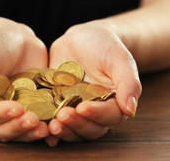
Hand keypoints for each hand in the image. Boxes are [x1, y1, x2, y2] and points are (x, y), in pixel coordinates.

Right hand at [0, 17, 49, 141]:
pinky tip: (58, 125)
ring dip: (34, 132)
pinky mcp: (36, 109)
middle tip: (34, 120)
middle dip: (20, 127)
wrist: (15, 38)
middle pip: (6, 129)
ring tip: (47, 128)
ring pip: (24, 130)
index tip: (16, 108)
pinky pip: (42, 121)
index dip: (1, 115)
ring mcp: (18, 113)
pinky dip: (49, 126)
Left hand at [45, 20, 141, 145]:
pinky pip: (52, 120)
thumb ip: (129, 82)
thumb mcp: (120, 59)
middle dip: (75, 124)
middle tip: (62, 117)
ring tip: (50, 125)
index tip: (82, 107)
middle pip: (88, 128)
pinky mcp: (56, 106)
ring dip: (62, 130)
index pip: (108, 116)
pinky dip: (46, 127)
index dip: (95, 114)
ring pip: (71, 129)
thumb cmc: (106, 46)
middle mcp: (95, 112)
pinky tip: (39, 128)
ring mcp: (74, 111)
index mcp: (114, 104)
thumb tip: (131, 110)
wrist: (83, 39)